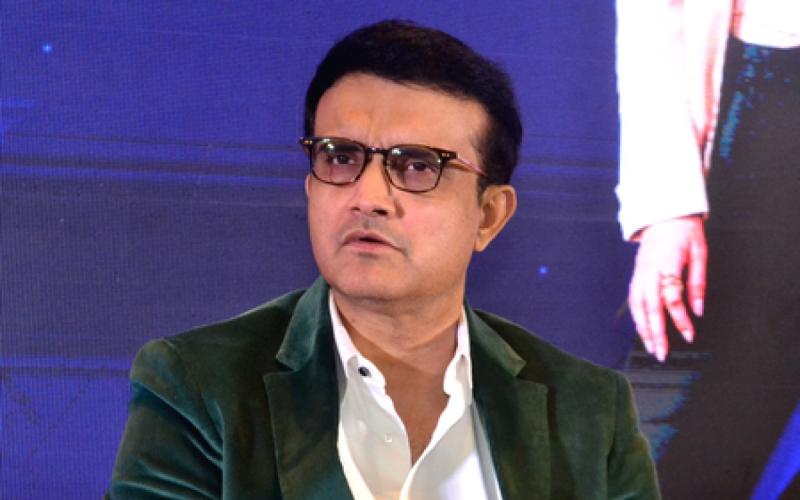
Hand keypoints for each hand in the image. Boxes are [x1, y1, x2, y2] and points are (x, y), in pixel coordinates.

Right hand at [629, 215, 706, 361]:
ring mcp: (640, 273)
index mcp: (667, 263)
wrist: (663, 215)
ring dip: (643, 328)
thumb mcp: (700, 253)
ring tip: (651, 346)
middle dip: (655, 332)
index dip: (680, 318)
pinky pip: (633, 300)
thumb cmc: (683, 232)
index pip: (671, 297)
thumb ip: (698, 283)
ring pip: (637, 306)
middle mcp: (649, 270)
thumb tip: (697, 310)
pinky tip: (642, 329)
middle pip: (650, 306)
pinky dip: (637, 317)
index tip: (689, 334)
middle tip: (661, 352)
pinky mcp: (636, 275)